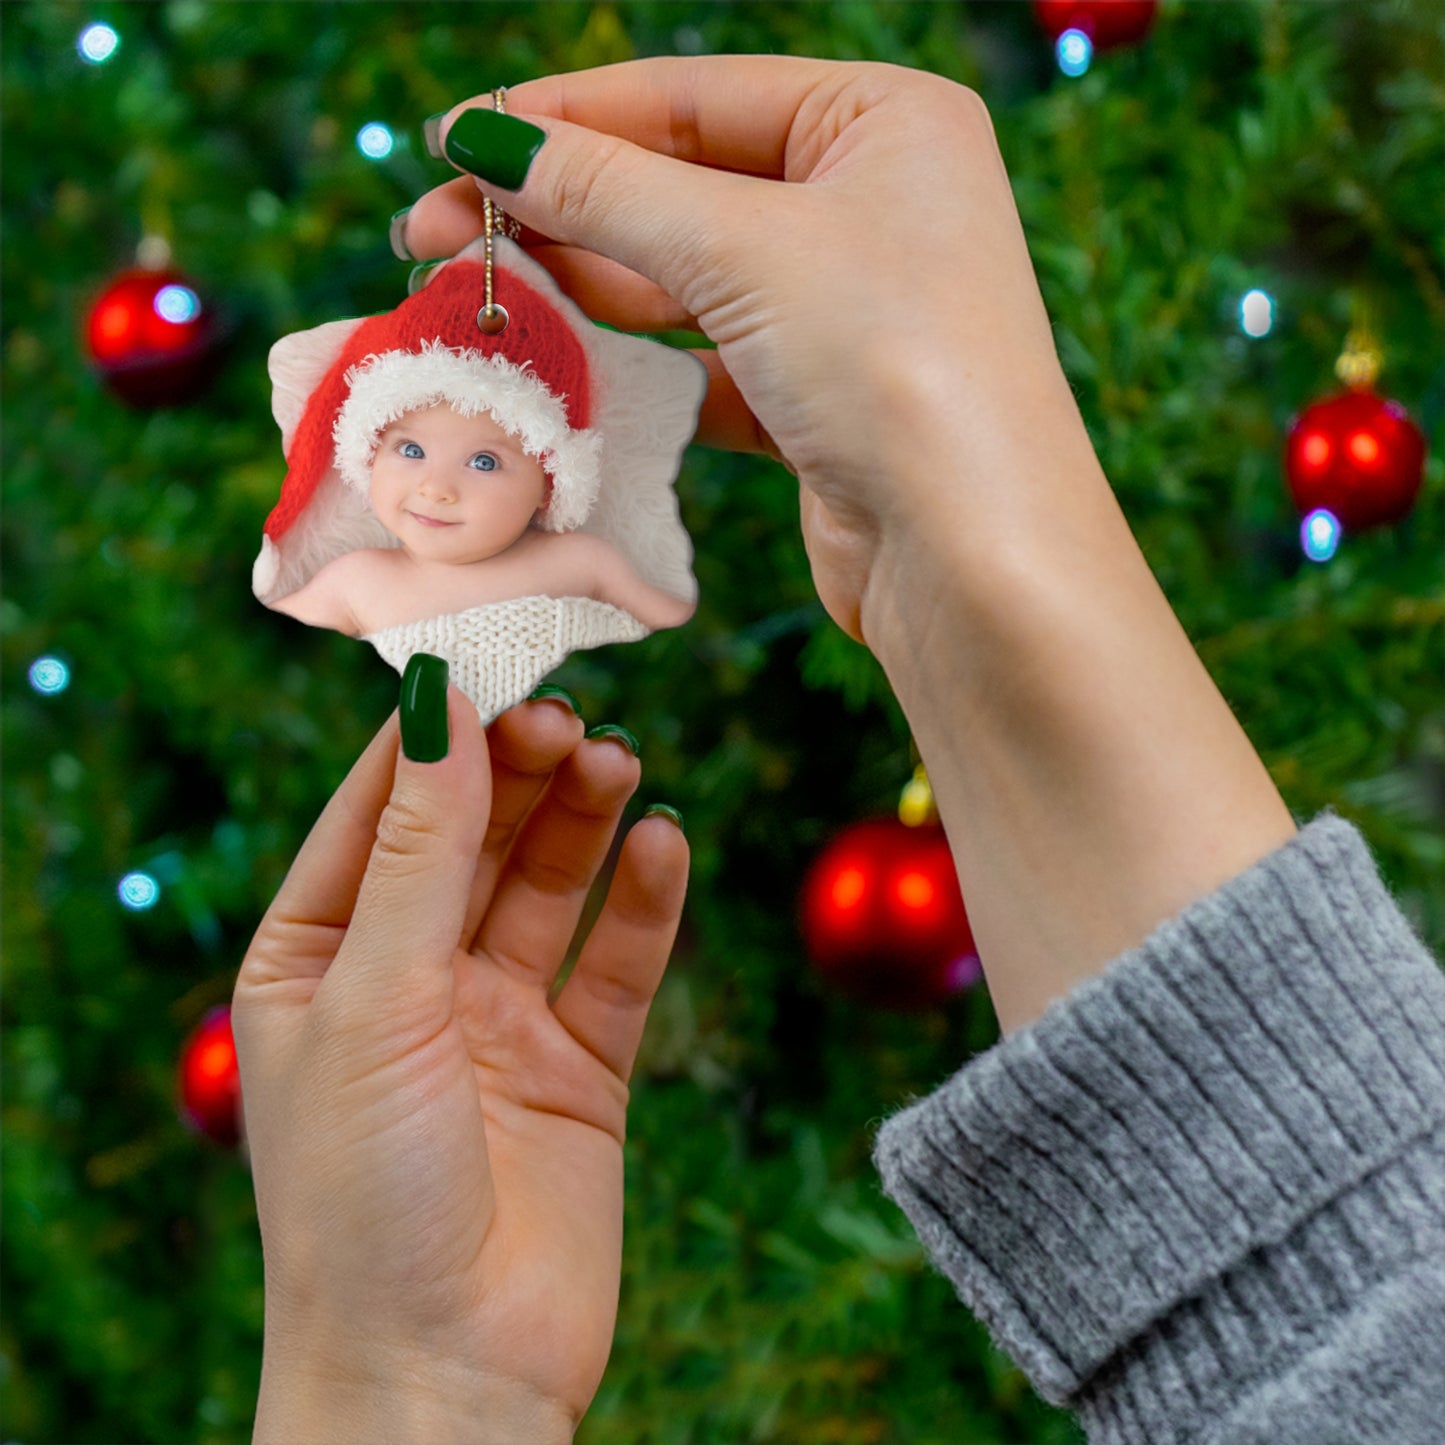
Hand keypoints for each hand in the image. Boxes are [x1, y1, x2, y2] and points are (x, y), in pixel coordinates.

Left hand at [232, 689, 686, 1440]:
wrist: (444, 1378)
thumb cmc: (362, 1198)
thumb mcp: (374, 1001)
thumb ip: (418, 852)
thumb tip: (438, 706)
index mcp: (318, 959)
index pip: (376, 812)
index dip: (432, 737)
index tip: (490, 663)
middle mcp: (408, 980)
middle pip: (473, 837)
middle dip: (519, 772)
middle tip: (570, 716)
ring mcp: (498, 1022)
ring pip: (549, 886)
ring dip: (584, 821)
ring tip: (621, 762)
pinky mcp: (580, 1067)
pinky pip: (617, 963)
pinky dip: (644, 902)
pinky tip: (665, 844)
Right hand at [402, 57, 1092, 644]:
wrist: (972, 557)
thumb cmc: (894, 365)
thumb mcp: (744, 249)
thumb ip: (608, 190)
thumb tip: (485, 140)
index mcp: (882, 121)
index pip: (691, 97)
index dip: (563, 118)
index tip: (453, 140)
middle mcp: (870, 202)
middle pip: (679, 185)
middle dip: (557, 208)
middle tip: (432, 230)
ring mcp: (845, 305)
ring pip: (685, 277)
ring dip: (583, 286)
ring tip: (478, 293)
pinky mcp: (818, 398)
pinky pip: (706, 359)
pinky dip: (636, 365)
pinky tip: (559, 365)